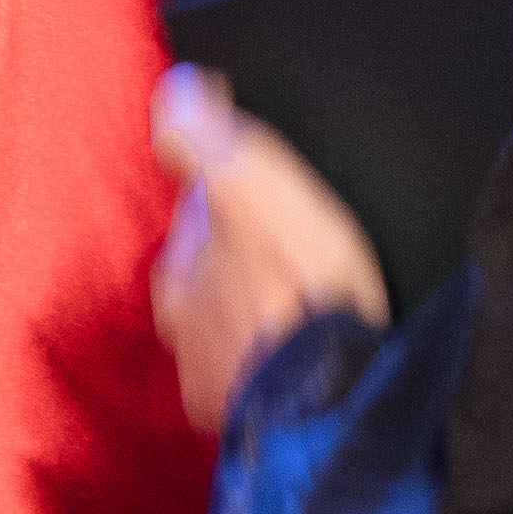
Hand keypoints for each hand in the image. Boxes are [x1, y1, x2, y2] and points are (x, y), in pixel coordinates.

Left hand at [151, 65, 390, 423]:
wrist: (336, 406)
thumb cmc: (304, 301)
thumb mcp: (260, 194)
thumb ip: (212, 142)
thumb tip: (176, 94)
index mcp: (181, 274)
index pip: (195, 218)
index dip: (230, 199)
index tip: (262, 193)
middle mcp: (184, 331)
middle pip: (209, 278)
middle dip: (240, 263)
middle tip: (291, 251)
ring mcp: (213, 380)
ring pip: (227, 330)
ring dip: (256, 316)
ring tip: (302, 305)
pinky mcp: (248, 419)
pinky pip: (253, 379)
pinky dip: (272, 364)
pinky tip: (304, 355)